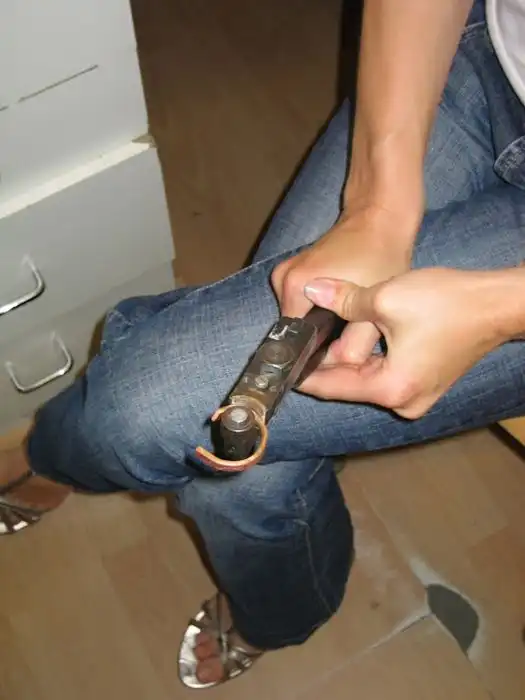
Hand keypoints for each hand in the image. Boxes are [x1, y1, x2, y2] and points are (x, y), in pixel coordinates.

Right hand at [271, 206, 414, 364]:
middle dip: (322, 341)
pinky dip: (322, 310)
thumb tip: (339, 369)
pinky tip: (345, 307)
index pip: (294, 340)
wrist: (379, 216)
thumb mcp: (375, 305)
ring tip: (350, 321)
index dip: (315, 357)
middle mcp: (282, 281)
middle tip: (352, 340)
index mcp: (295, 287)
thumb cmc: (381, 255)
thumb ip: (355, 344)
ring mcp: (285, 274)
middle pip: (297, 330)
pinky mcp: (294, 272)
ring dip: (323, 325)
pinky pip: (303, 304)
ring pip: (301, 318)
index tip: (336, 362)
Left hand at [299, 268, 509, 417]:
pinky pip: (385, 376)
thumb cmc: (448, 302)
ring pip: (366, 381)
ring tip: (317, 343)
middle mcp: (403, 402)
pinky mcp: (424, 384)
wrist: (495, 303)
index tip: (280, 365)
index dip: (304, 374)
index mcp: (391, 389)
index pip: (332, 386)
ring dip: (346, 361)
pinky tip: (352, 343)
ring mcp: (416, 397)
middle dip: (323, 365)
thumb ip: (343, 300)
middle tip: (295, 348)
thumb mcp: (386, 296)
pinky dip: (368, 361)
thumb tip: (311, 292)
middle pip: (348, 385)